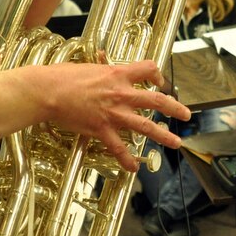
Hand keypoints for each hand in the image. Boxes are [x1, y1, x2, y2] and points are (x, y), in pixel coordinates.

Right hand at [43, 59, 189, 171]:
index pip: (148, 69)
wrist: (48, 91)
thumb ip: (103, 71)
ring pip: (146, 126)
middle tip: (186, 114)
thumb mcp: (90, 67)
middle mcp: (121, 93)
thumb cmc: (64, 77)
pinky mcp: (102, 129)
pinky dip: (127, 160)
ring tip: (176, 142)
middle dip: (175, 108)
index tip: (159, 82)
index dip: (157, 75)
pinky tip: (134, 168)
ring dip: (163, 135)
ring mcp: (113, 113)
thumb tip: (105, 69)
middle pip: (156, 100)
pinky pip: (118, 148)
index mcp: (118, 74)